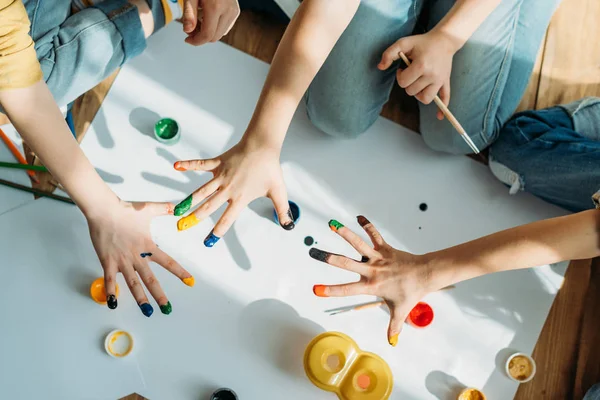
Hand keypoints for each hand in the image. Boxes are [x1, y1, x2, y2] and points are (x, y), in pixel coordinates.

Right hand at [88, 200, 193, 316]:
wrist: (104, 210)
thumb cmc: (125, 210)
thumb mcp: (149, 209)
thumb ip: (165, 209)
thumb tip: (178, 206)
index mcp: (148, 246)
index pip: (168, 262)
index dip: (180, 272)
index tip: (190, 281)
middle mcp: (137, 257)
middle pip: (151, 280)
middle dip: (160, 295)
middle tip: (167, 308)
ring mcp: (122, 261)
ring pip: (133, 284)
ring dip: (140, 298)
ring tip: (147, 311)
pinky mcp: (107, 261)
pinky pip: (109, 279)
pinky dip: (111, 291)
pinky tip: (113, 304)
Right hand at [172, 139, 294, 245]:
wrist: (263, 146)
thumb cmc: (269, 168)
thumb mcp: (278, 192)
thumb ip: (283, 210)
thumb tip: (289, 225)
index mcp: (240, 197)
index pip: (228, 218)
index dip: (218, 230)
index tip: (209, 240)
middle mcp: (228, 188)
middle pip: (209, 206)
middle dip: (196, 217)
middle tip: (183, 226)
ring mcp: (221, 176)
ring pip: (202, 190)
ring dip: (189, 200)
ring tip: (177, 209)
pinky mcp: (218, 163)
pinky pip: (201, 165)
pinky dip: (189, 164)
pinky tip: (176, 166)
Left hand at [183, 0, 239, 45]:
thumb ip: (189, 14)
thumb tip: (188, 31)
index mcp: (215, 7)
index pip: (207, 35)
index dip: (196, 41)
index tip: (187, 39)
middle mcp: (228, 11)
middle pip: (215, 37)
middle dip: (201, 37)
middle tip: (190, 29)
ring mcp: (234, 12)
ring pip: (221, 34)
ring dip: (208, 32)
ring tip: (198, 22)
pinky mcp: (236, 11)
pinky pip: (225, 27)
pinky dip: (215, 27)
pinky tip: (207, 18)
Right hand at [309, 216, 433, 345]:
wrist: (425, 274)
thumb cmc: (411, 293)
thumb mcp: (400, 311)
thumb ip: (393, 326)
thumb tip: (392, 342)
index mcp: (371, 286)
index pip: (346, 290)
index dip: (330, 290)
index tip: (316, 289)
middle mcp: (371, 270)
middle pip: (346, 263)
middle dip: (328, 258)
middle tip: (313, 252)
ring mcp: (378, 257)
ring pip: (358, 244)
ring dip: (345, 233)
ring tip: (331, 224)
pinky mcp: (385, 248)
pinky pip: (374, 234)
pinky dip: (367, 225)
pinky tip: (358, 216)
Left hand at [378, 30, 459, 119]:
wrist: (444, 40)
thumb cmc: (421, 42)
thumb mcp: (404, 43)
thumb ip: (389, 53)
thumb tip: (380, 67)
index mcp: (421, 65)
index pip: (403, 82)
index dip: (400, 76)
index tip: (403, 68)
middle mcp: (432, 75)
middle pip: (412, 92)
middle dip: (408, 83)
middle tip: (411, 72)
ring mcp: (440, 80)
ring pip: (425, 99)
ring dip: (418, 94)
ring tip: (418, 83)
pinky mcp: (446, 83)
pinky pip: (445, 99)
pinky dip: (442, 109)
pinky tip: (438, 116)